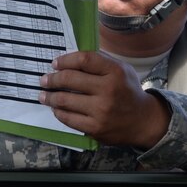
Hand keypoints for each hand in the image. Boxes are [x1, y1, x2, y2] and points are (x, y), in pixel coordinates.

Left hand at [38, 51, 170, 149]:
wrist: (143, 121)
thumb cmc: (128, 92)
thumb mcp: (122, 70)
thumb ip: (100, 62)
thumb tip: (70, 59)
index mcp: (115, 72)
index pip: (84, 59)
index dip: (65, 60)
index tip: (55, 63)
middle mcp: (108, 90)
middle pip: (70, 79)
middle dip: (52, 79)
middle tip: (44, 80)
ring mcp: (101, 110)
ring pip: (64, 100)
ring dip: (49, 97)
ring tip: (43, 95)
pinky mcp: (95, 127)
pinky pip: (68, 118)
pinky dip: (58, 112)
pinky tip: (56, 108)